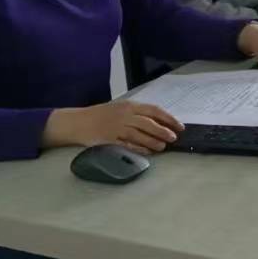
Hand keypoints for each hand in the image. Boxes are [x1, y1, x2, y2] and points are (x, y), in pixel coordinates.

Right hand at [42, 99, 181, 154]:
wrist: (78, 122)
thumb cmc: (101, 114)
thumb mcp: (120, 108)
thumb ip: (138, 113)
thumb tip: (159, 123)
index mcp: (129, 105)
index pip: (154, 110)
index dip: (168, 119)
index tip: (179, 126)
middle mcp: (124, 115)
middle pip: (149, 123)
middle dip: (163, 131)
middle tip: (173, 138)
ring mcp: (116, 127)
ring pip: (139, 135)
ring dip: (153, 142)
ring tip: (163, 147)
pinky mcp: (110, 140)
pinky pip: (128, 145)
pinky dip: (139, 149)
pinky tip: (148, 152)